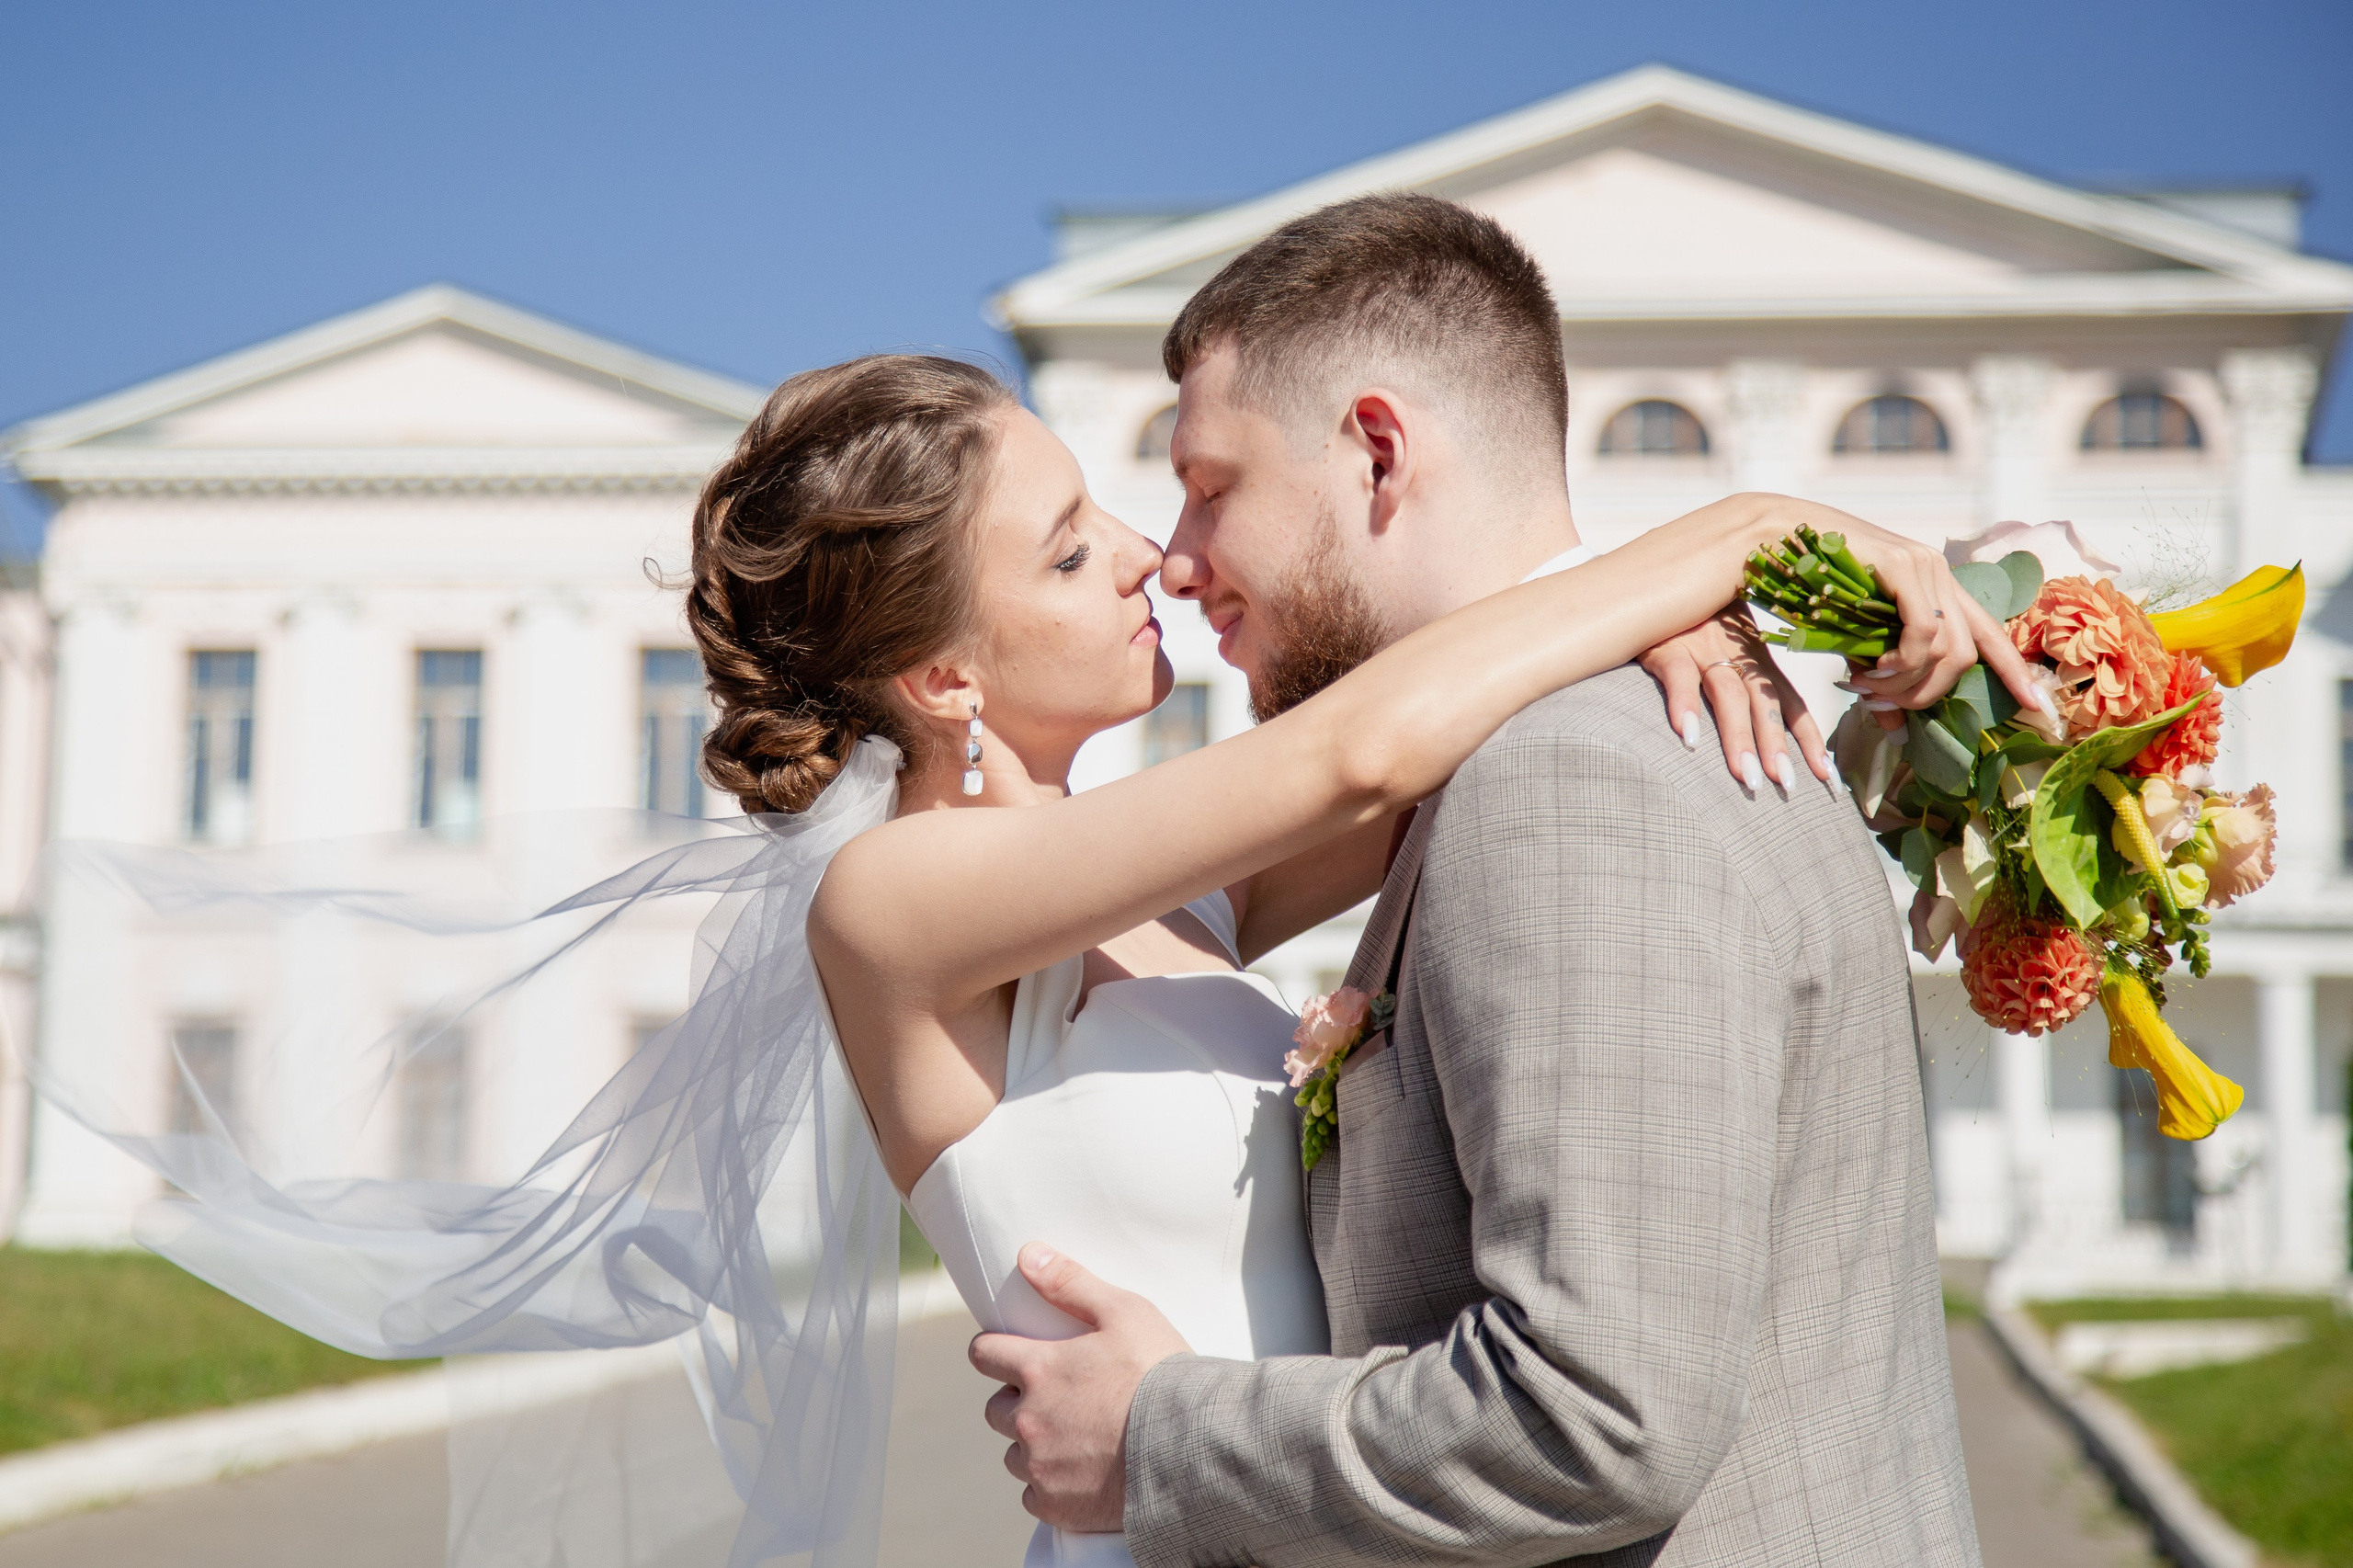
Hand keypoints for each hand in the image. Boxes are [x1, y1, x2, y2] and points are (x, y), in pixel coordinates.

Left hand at [969, 1244, 1190, 1531]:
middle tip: (1057, 1399)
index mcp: (1038, 1370)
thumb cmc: (1161, 1374)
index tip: (1008, 1354)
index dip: (994, 1351)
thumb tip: (1028, 1255)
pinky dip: (1051, 1485)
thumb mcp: (1124, 1313)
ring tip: (1076, 1438)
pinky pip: (1034, 1495)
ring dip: (1034, 1445)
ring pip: (1014, 1455)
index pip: (984, 1354)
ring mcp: (1039, 1466)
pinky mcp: (1055, 1505)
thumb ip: (1071, 1283)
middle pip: (995, 1409)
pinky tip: (1083, 1474)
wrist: (1191, 1448)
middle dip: (1016, 1401)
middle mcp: (1028, 1420)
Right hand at [1639, 603, 1827, 794]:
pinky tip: (1689, 737)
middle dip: (1779, 747)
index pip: (1790, 702)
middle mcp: (1735, 654)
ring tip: (1748, 778)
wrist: (1647, 580)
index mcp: (1754, 657)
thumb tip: (1758, 725)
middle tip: (1789, 788)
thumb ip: (1741, 673)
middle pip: (1765, 703)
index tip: (1828, 778)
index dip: (1810, 739)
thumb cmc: (1684, 617)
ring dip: (1740, 738)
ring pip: (1729, 695)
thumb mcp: (1721, 638)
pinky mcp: (1666, 644)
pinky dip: (1685, 705)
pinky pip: (1678, 676)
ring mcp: (1702, 647)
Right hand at [1826, 518, 2051, 724]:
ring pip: (1946, 648)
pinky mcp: (1903, 564)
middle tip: (1885, 704)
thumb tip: (1896, 729)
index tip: (2035, 707)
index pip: (1990, 634)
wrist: (1773, 534)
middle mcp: (1940, 573)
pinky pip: (1922, 631)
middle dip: (1929, 693)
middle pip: (1966, 654)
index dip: (2014, 672)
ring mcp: (1924, 566)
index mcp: (1937, 587)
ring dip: (1907, 683)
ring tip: (1869, 687)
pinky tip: (1873, 668)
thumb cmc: (1810, 585)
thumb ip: (1881, 680)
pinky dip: (1902, 661)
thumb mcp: (1853, 642)